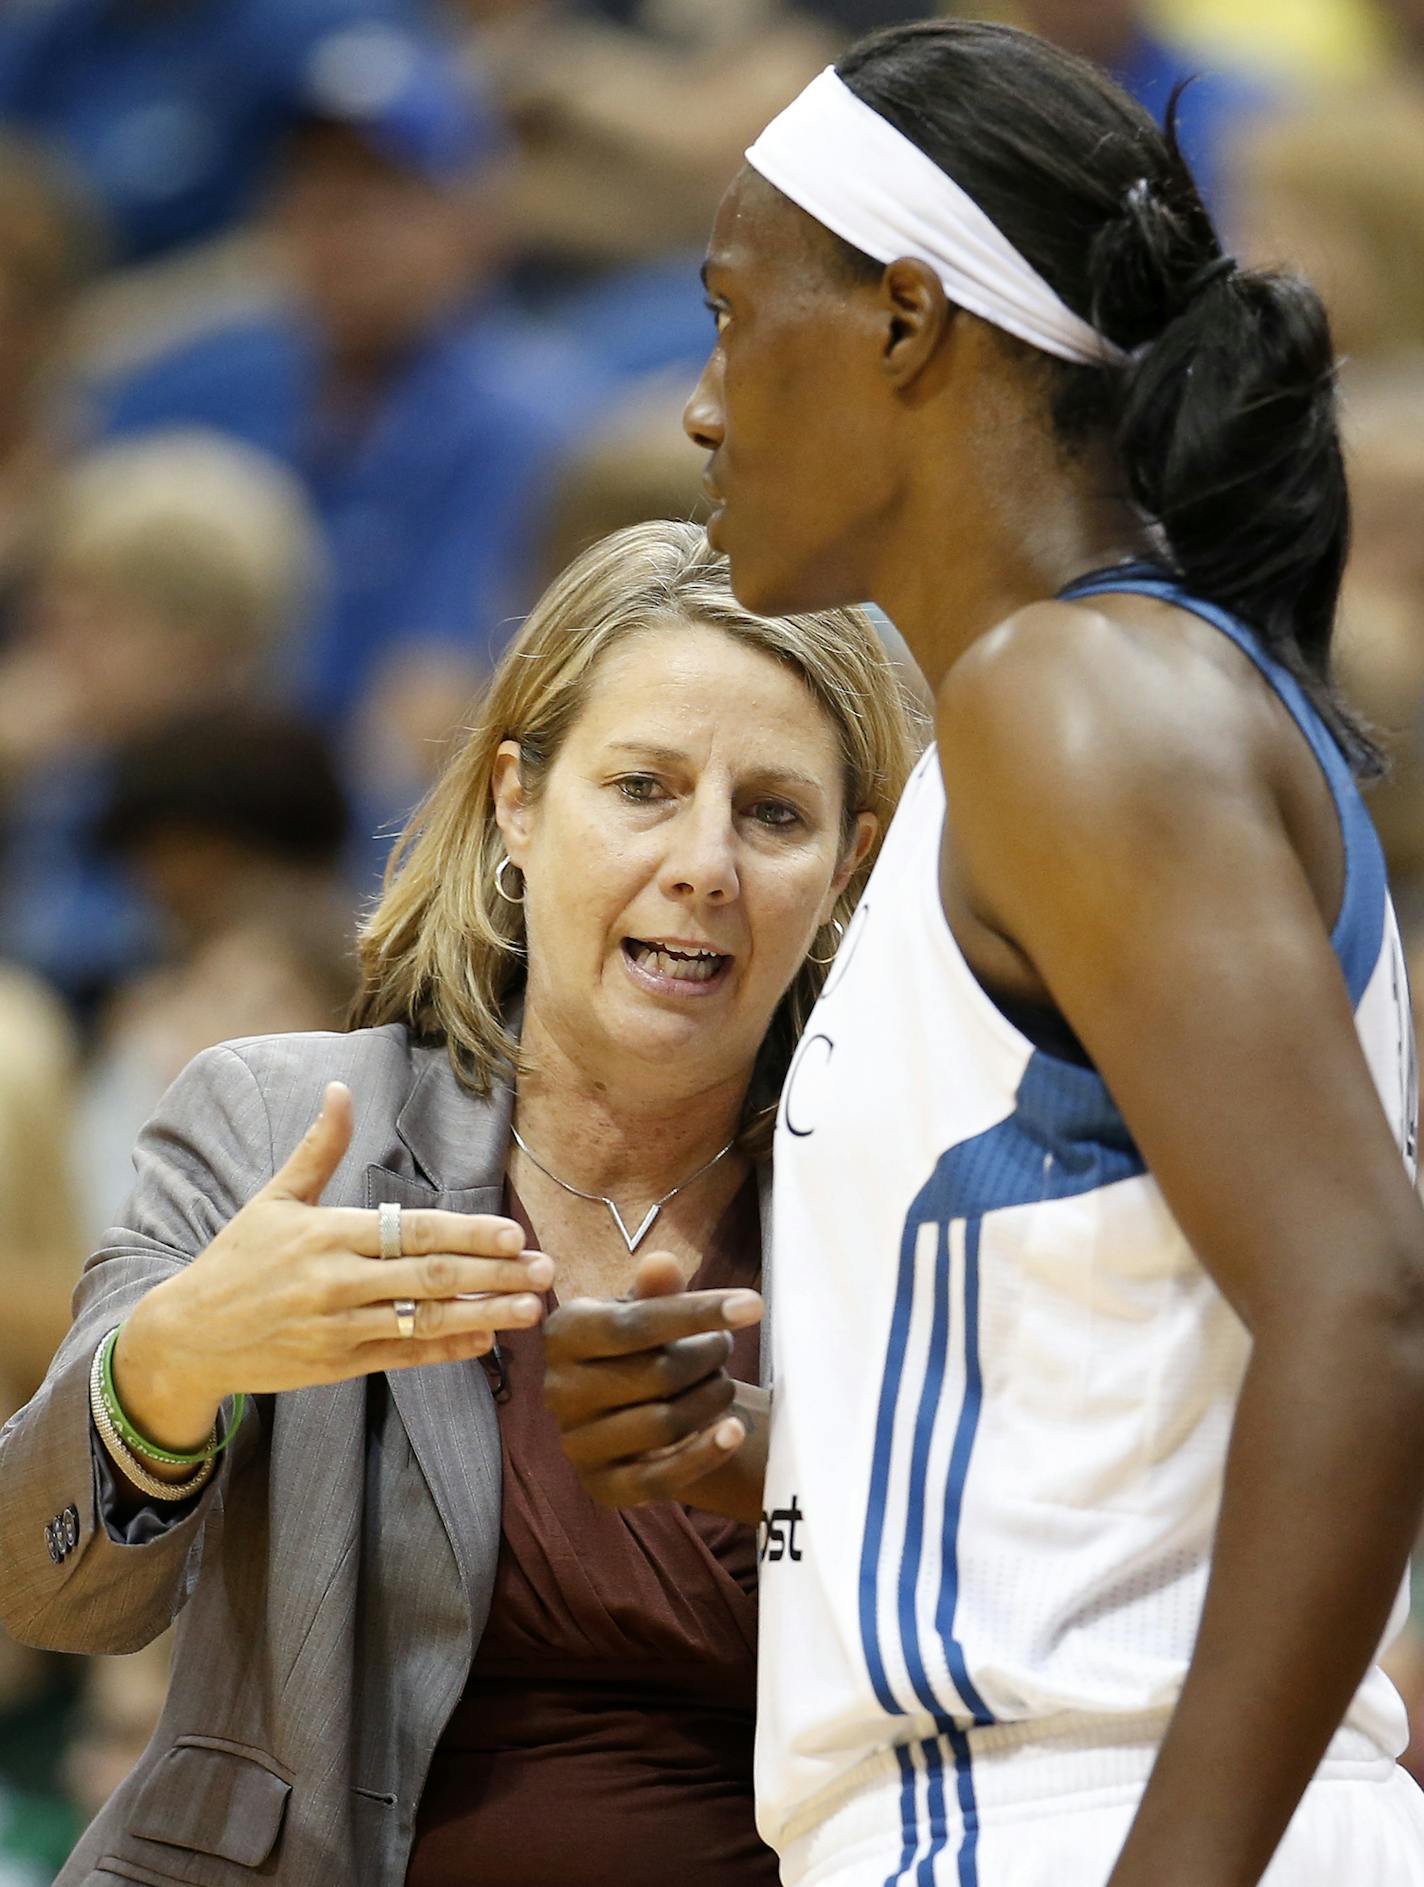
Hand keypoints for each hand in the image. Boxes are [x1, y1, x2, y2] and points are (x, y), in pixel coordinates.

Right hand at [115, 1083, 551, 1453]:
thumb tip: (340, 1088)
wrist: (189, 1334)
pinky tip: (485, 1341)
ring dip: (484, 1316)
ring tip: (531, 1308)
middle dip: (493, 1274)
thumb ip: (319, 1148)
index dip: (466, 1234)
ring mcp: (339, 1329)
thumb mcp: (274, 1198)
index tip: (512, 1234)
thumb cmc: (238, 1258)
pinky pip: (403, 1357)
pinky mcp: (338, 1366)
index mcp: (328, 1234)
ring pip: (424, 1321)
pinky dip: (446, 1350)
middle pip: (429, 1278)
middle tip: (546, 1269)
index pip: (411, 1232)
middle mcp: (337, 1282)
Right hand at [543, 1253, 761, 1508]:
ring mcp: (576, 1443)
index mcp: (563, 1333)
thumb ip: (656, 1291)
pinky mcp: (601, 1486)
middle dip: (708, 1355)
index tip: (753, 1305)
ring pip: (664, 1423)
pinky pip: (660, 1478)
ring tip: (722, 1382)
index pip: (635, 1325)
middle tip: (723, 1346)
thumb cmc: (636, 1347)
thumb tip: (662, 1264)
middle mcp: (559, 1390)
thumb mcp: (643, 1310)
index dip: (698, 1313)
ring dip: (712, 1398)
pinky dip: (705, 1454)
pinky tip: (734, 1430)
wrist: (624, 1409)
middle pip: (657, 1374)